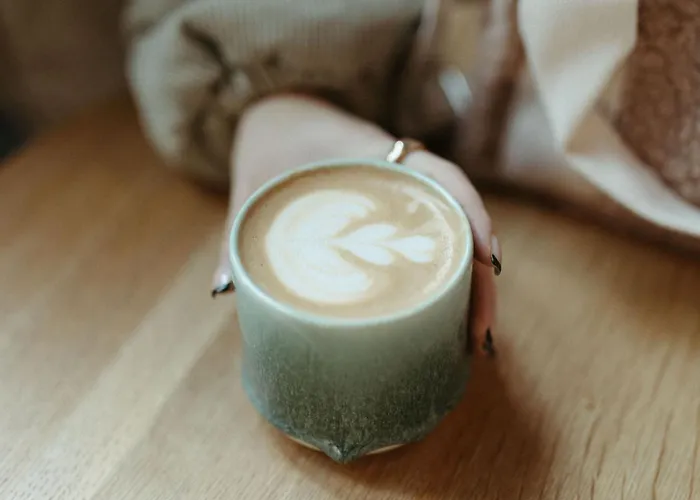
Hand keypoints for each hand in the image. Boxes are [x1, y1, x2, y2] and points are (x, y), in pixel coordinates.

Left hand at [212, 94, 500, 354]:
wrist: (282, 109)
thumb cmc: (272, 142)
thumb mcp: (254, 182)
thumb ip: (237, 228)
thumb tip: (224, 289)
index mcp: (371, 154)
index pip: (437, 175)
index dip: (467, 213)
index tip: (487, 260)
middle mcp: (400, 174)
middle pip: (460, 219)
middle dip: (479, 276)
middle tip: (478, 333)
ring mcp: (404, 195)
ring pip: (455, 235)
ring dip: (472, 283)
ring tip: (472, 336)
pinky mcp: (398, 213)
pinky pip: (435, 242)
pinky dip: (448, 277)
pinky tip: (448, 316)